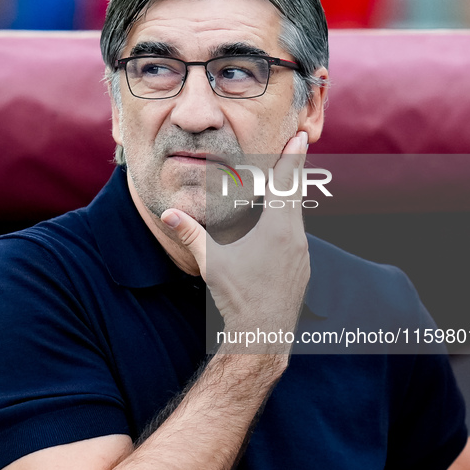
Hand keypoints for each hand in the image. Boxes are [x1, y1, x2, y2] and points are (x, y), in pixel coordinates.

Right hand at [161, 132, 309, 352]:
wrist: (264, 335)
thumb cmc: (238, 297)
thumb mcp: (212, 263)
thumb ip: (190, 235)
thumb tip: (167, 214)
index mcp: (278, 230)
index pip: (287, 183)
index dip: (293, 157)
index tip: (301, 135)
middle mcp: (296, 239)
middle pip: (297, 195)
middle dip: (294, 170)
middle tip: (297, 144)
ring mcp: (302, 255)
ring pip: (298, 216)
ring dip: (292, 197)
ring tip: (286, 180)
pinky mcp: (302, 268)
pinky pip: (297, 235)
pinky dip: (290, 220)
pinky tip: (280, 223)